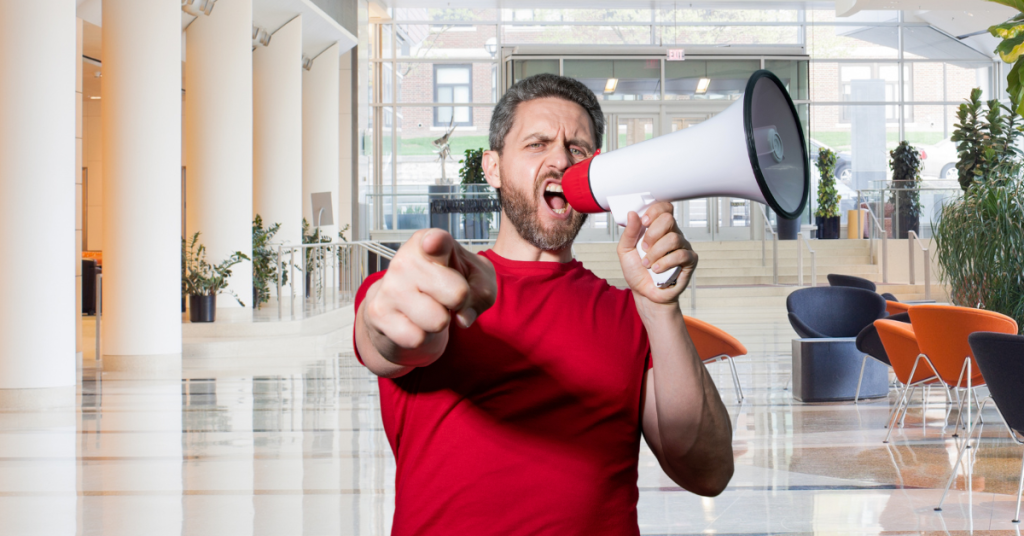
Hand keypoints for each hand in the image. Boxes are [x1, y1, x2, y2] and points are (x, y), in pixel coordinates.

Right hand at [362, 229, 496, 364]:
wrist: (408, 305)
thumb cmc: (449, 284)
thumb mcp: (477, 280)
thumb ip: (482, 291)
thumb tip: (462, 318)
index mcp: (429, 242)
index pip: (437, 242)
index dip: (437, 243)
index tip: (433, 243)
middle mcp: (405, 260)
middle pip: (457, 295)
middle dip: (459, 302)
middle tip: (445, 295)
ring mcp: (389, 287)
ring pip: (438, 321)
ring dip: (440, 322)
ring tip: (430, 308)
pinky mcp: (378, 313)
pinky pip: (417, 339)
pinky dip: (423, 337)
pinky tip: (414, 321)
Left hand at [617, 202, 696, 305]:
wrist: (645, 293)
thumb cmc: (637, 272)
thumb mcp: (625, 251)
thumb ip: (629, 232)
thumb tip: (632, 214)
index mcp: (658, 229)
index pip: (664, 208)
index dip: (654, 211)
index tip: (643, 222)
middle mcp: (672, 234)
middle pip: (668, 219)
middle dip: (652, 234)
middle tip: (644, 248)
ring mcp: (682, 246)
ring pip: (673, 238)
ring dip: (655, 253)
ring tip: (648, 264)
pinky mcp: (689, 260)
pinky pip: (681, 255)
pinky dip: (665, 263)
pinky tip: (657, 270)